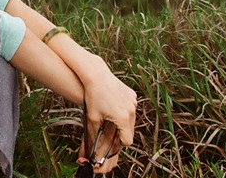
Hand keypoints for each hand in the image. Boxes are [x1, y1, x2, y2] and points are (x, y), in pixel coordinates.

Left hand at [79, 58, 136, 172]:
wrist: (96, 74)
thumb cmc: (92, 96)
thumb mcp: (92, 118)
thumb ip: (95, 136)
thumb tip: (92, 150)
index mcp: (123, 118)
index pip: (127, 140)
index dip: (118, 143)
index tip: (111, 141)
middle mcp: (131, 110)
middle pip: (130, 130)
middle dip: (120, 132)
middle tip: (110, 130)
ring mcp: (133, 101)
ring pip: (131, 119)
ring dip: (123, 122)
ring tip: (110, 117)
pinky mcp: (132, 94)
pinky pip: (130, 108)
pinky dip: (124, 110)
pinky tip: (113, 106)